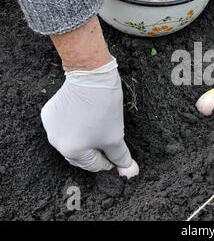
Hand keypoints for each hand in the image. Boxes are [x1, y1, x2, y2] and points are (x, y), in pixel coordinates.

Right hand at [41, 58, 138, 177]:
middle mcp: (56, 142)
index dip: (110, 161)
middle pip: (81, 155)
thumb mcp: (116, 136)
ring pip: (72, 141)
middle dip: (97, 151)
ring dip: (86, 139)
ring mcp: (50, 127)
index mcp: (71, 151)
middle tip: (111, 142)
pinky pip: (64, 127)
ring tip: (100, 128)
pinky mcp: (49, 113)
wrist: (91, 76)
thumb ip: (121, 157)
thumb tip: (129, 171)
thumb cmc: (103, 107)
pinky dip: (75, 126)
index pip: (94, 165)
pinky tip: (87, 118)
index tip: (118, 156)